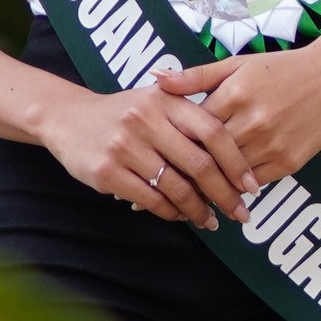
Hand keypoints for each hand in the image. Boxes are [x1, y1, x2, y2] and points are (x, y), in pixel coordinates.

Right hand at [41, 79, 259, 229]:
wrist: (69, 118)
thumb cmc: (125, 112)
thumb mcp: (157, 100)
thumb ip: (191, 118)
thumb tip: (236, 156)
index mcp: (166, 100)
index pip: (213, 131)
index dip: (236, 162)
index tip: (251, 186)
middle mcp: (147, 120)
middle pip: (199, 164)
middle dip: (225, 194)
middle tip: (240, 213)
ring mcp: (125, 146)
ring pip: (176, 187)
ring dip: (198, 210)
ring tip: (211, 221)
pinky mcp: (107, 172)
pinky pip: (151, 200)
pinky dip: (171, 212)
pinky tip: (180, 216)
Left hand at [153, 13, 320, 184]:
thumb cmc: (279, 68)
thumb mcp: (236, 65)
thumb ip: (195, 76)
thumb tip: (156, 78)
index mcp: (233, 94)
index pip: (192, 128)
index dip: (171, 144)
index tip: (152, 158)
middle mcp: (251, 121)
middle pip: (207, 156)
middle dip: (185, 171)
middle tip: (158, 187)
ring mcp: (272, 144)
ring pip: (230, 175)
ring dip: (209, 187)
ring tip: (184, 197)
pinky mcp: (290, 161)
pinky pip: (255, 183)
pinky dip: (237, 189)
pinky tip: (222, 194)